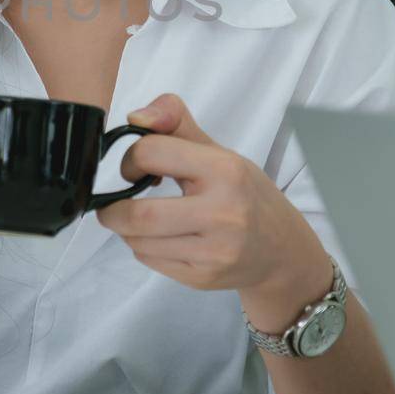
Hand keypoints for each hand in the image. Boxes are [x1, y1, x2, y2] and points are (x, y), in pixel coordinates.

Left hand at [96, 92, 329, 307]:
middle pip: (139, 214)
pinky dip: (143, 247)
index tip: (135, 168)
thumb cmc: (244, 194)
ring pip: (139, 241)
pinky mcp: (203, 277)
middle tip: (112, 205)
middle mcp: (223, 213)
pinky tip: (160, 238)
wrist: (281, 251)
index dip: (131, 159)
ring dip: (127, 229)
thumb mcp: (219, 152)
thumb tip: (135, 116)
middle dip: (113, 209)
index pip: (151, 154)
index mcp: (225, 170)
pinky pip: (150, 260)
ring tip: (139, 220)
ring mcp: (214, 251)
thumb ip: (176, 123)